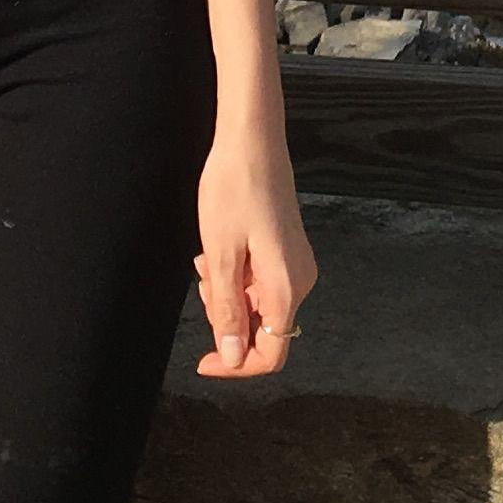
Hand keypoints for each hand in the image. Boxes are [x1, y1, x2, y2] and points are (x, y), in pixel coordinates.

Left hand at [191, 127, 315, 379]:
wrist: (252, 137)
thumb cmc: (234, 186)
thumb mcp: (220, 253)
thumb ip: (227, 310)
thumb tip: (234, 357)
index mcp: (286, 286)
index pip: (270, 354)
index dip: (235, 365)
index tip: (203, 360)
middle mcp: (300, 278)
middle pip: (264, 330)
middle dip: (228, 319)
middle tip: (202, 284)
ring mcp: (296, 262)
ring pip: (260, 304)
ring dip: (230, 294)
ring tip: (208, 259)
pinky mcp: (288, 248)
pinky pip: (263, 281)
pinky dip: (239, 276)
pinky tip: (221, 249)